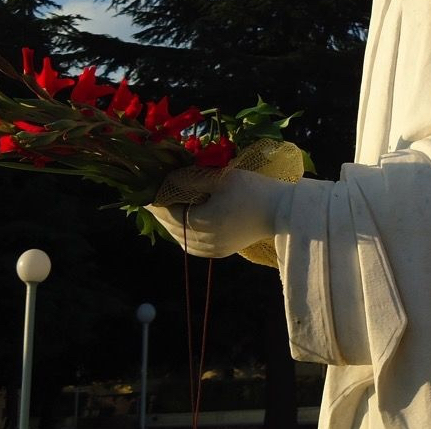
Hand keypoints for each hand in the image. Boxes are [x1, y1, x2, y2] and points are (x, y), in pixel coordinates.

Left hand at [147, 169, 289, 257]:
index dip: (154, 198)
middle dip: (162, 209)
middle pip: (170, 226)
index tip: (146, 186)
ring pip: (180, 237)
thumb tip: (166, 179)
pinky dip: (185, 232)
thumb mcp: (221, 178)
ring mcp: (211, 250)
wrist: (284, 212)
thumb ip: (190, 178)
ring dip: (173, 221)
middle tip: (155, 192)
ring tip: (169, 204)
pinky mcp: (220, 251)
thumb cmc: (254, 191)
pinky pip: (192, 244)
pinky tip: (187, 220)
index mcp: (200, 223)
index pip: (165, 212)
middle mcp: (201, 242)